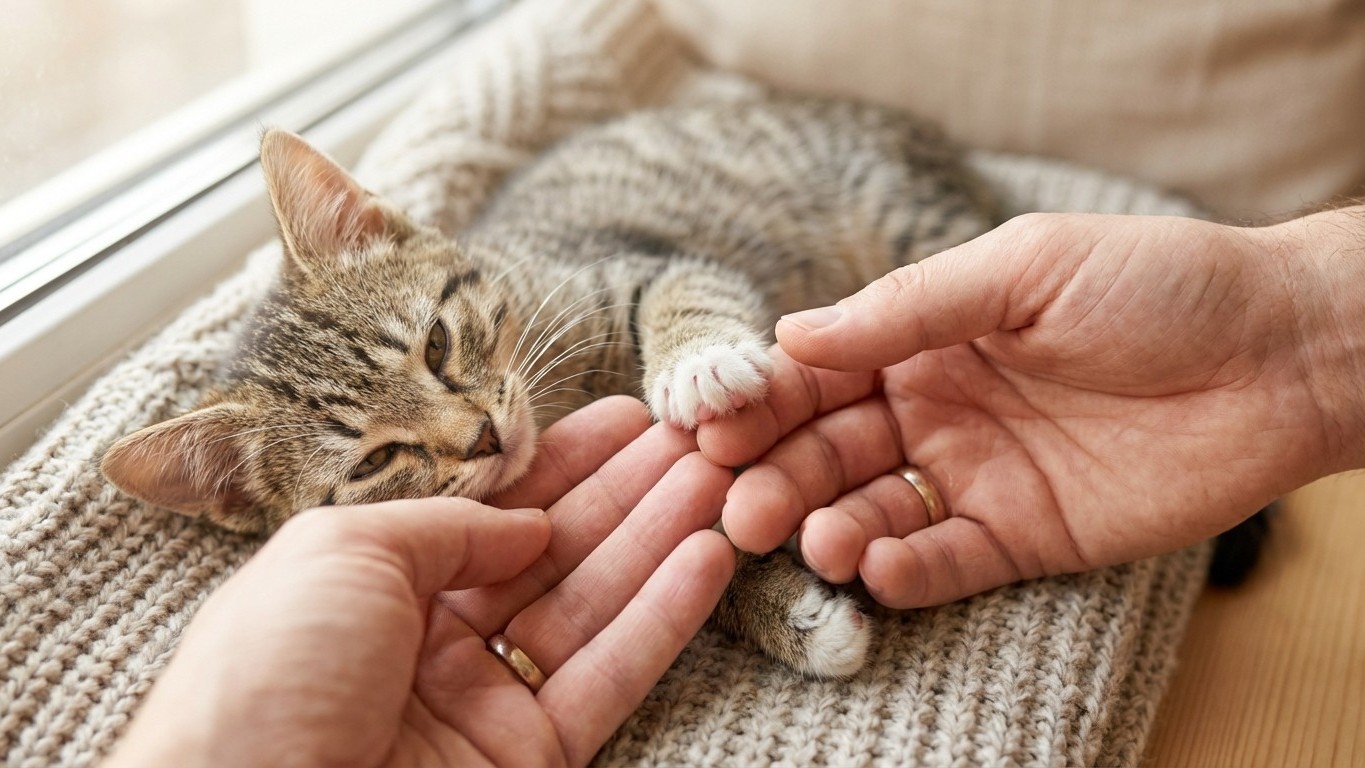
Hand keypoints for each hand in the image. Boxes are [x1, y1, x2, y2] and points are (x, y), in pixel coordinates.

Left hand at [107, 396, 735, 767]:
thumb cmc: (264, 677)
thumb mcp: (338, 553)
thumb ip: (446, 522)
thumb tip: (528, 522)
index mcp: (372, 583)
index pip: (487, 509)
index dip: (560, 462)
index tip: (627, 418)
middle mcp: (432, 639)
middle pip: (553, 552)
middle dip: (626, 492)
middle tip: (696, 440)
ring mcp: (484, 702)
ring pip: (592, 608)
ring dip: (659, 541)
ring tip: (721, 482)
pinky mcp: (531, 761)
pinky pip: (608, 678)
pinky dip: (663, 619)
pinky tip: (708, 558)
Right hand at [699, 209, 1364, 608]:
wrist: (1280, 356)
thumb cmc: (1156, 287)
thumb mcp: (1023, 270)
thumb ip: (906, 309)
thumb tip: (790, 335)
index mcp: (924, 340)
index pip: (819, 376)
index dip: (762, 401)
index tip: (710, 426)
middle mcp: (935, 411)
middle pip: (829, 452)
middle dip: (777, 477)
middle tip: (738, 504)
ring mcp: (975, 477)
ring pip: (875, 513)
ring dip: (832, 530)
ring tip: (814, 541)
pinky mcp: (1022, 538)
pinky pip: (946, 563)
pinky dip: (905, 573)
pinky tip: (878, 570)